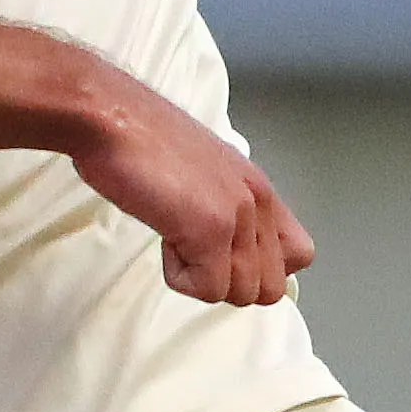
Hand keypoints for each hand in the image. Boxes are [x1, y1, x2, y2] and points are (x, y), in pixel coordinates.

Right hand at [64, 75, 315, 305]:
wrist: (110, 118)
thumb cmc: (140, 141)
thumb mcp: (203, 171)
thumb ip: (226, 204)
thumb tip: (221, 247)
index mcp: (259, 188)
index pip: (299, 254)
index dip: (261, 269)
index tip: (222, 255)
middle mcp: (259, 202)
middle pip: (271, 287)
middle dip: (228, 283)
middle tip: (193, 250)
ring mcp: (239, 216)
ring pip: (242, 293)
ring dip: (200, 278)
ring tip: (174, 235)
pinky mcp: (211, 230)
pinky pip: (209, 289)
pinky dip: (179, 277)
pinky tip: (164, 238)